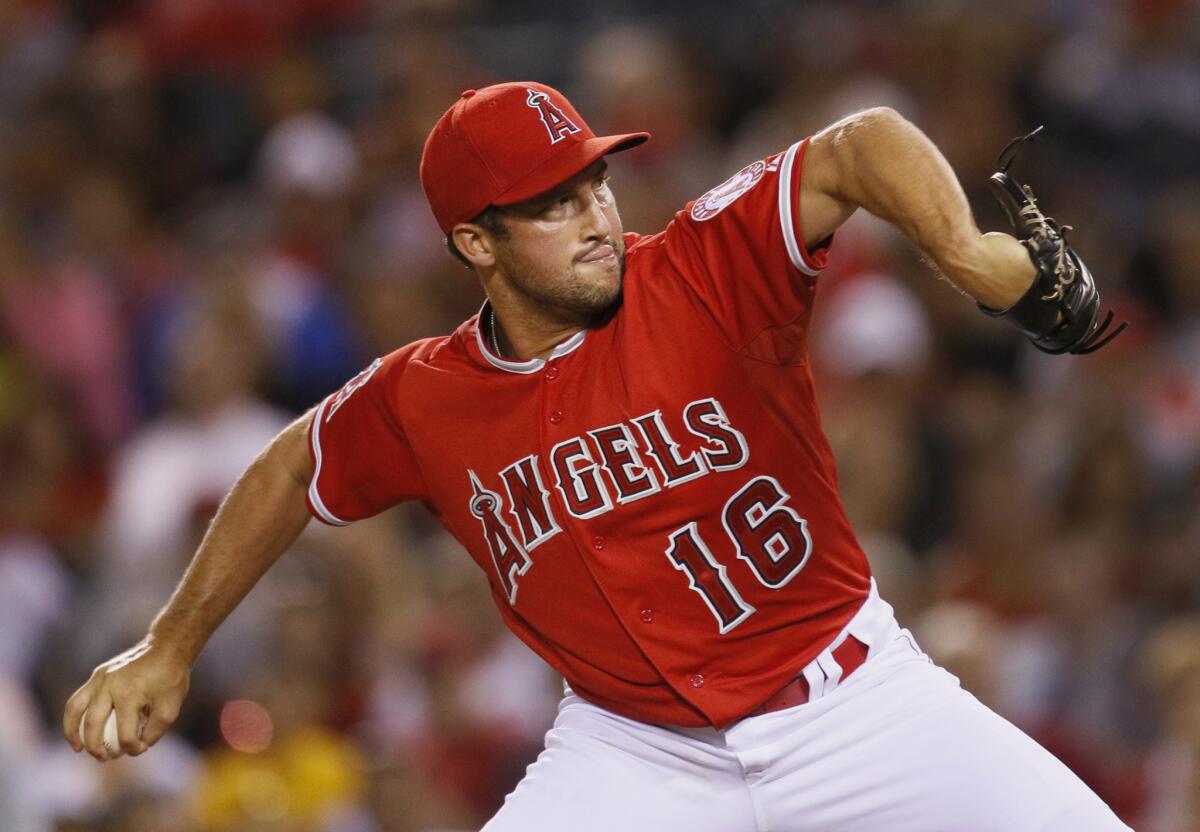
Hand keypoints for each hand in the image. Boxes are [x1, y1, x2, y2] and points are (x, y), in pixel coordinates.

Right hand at [62, 639, 190, 759]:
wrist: (168, 648)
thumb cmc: (171, 678)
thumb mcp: (171, 707)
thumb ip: (154, 731)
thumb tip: (138, 747)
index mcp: (129, 694)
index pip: (125, 734)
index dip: (133, 748)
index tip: (142, 749)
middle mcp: (109, 686)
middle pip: (93, 724)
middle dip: (96, 747)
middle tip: (104, 758)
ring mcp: (100, 678)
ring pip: (76, 710)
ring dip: (73, 733)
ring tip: (78, 749)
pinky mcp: (97, 674)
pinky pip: (78, 698)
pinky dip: (74, 716)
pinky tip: (76, 730)